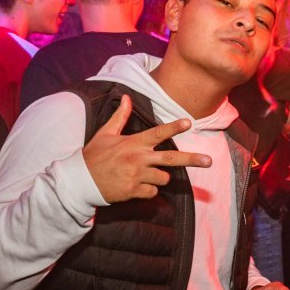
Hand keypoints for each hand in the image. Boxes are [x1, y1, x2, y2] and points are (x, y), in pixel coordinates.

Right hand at [83, 95, 211, 202]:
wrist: (81, 181)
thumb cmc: (94, 156)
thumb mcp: (105, 134)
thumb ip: (120, 117)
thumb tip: (127, 97)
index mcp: (133, 143)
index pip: (157, 133)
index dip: (174, 127)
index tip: (188, 122)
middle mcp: (138, 159)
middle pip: (171, 159)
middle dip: (192, 159)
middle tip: (209, 161)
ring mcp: (137, 176)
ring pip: (164, 178)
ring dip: (160, 177)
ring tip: (145, 174)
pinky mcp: (134, 190)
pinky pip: (153, 192)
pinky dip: (149, 189)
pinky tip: (136, 185)